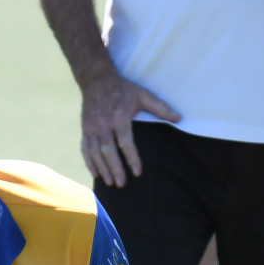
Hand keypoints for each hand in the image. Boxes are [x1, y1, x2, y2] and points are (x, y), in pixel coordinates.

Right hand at [80, 72, 179, 187]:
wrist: (96, 80)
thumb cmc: (123, 89)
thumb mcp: (142, 95)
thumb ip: (160, 107)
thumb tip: (178, 118)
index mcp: (119, 116)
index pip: (125, 142)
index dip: (132, 158)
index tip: (138, 172)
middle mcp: (103, 123)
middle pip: (108, 151)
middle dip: (115, 169)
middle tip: (122, 184)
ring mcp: (92, 127)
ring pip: (95, 152)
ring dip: (102, 169)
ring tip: (110, 183)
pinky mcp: (85, 129)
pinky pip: (85, 149)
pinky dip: (89, 162)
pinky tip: (96, 174)